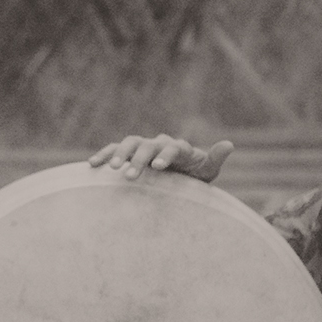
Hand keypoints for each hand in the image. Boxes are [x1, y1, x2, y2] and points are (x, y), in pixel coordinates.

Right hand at [88, 134, 234, 181]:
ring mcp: (142, 147)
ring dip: (120, 154)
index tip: (159, 168)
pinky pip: (113, 150)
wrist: (177, 179)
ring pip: (129, 144)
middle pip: (147, 146)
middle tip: (130, 176)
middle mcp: (158, 143)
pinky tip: (92, 165)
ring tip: (113, 170)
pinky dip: (104, 155)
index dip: (165, 155)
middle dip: (139, 159)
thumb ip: (214, 159)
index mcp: (178, 148)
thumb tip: (229, 144)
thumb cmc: (193, 178)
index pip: (172, 147)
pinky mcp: (128, 154)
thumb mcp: (206, 171)